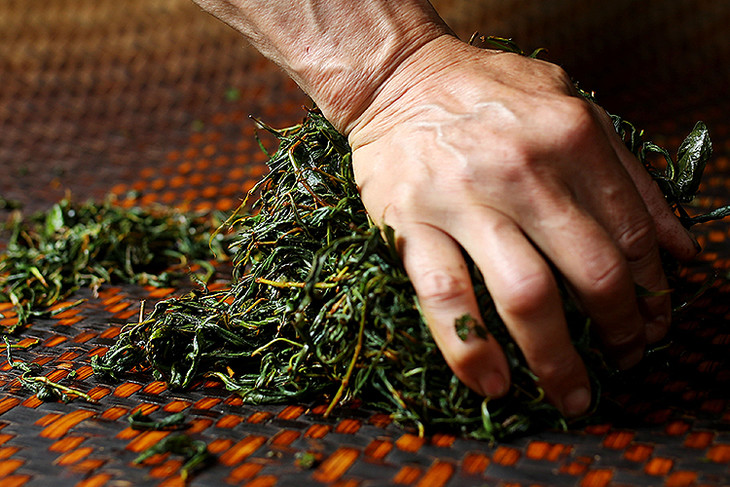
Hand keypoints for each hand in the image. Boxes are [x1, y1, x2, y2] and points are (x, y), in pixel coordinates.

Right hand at [346, 35, 697, 416]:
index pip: (633, 233)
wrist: (398, 77)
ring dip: (556, 358)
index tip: (652, 324)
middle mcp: (523, 170)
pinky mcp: (409, 221)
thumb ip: (630, 172)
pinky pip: (445, 297)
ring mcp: (463, 198)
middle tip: (624, 361)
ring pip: (525, 295)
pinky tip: (492, 384)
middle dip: (618, 332)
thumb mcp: (573, 105)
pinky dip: (470, 349)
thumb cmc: (487, 91)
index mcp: (571, 137)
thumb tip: (682, 247)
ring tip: (572, 394)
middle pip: (590, 272)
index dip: (652, 292)